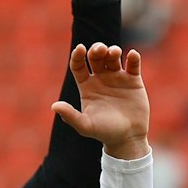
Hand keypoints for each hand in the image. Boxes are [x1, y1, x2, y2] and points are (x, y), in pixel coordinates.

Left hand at [53, 43, 149, 158]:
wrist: (128, 138)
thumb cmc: (104, 133)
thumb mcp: (85, 126)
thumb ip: (70, 116)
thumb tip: (54, 106)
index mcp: (86, 86)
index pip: (78, 65)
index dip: (77, 55)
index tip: (80, 49)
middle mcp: (100, 79)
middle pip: (95, 57)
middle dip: (96, 50)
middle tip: (100, 50)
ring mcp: (117, 78)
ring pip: (113, 57)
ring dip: (112, 51)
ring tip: (114, 53)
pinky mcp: (133, 81)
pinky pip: (132, 64)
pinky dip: (133, 57)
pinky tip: (132, 54)